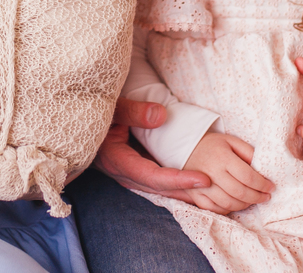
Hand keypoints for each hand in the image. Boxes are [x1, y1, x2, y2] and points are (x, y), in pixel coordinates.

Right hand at [92, 97, 210, 202]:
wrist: (82, 125)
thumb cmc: (96, 114)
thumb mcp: (113, 108)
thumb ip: (134, 112)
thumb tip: (161, 115)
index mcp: (119, 160)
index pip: (153, 177)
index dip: (179, 179)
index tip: (204, 179)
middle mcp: (125, 174)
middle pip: (162, 189)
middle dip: (190, 192)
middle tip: (220, 191)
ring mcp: (130, 175)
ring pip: (162, 190)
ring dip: (186, 192)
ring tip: (215, 194)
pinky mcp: (136, 172)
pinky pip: (160, 183)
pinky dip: (178, 185)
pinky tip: (197, 185)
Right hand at [182, 133, 272, 214]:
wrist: (185, 148)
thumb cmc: (213, 145)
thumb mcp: (231, 141)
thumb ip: (248, 152)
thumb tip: (263, 170)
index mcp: (222, 157)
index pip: (248, 176)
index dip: (262, 184)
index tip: (271, 187)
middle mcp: (211, 173)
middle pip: (239, 192)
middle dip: (257, 197)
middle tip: (266, 197)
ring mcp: (201, 186)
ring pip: (228, 203)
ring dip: (244, 205)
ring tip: (252, 200)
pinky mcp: (194, 195)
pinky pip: (214, 209)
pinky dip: (227, 210)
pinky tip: (235, 204)